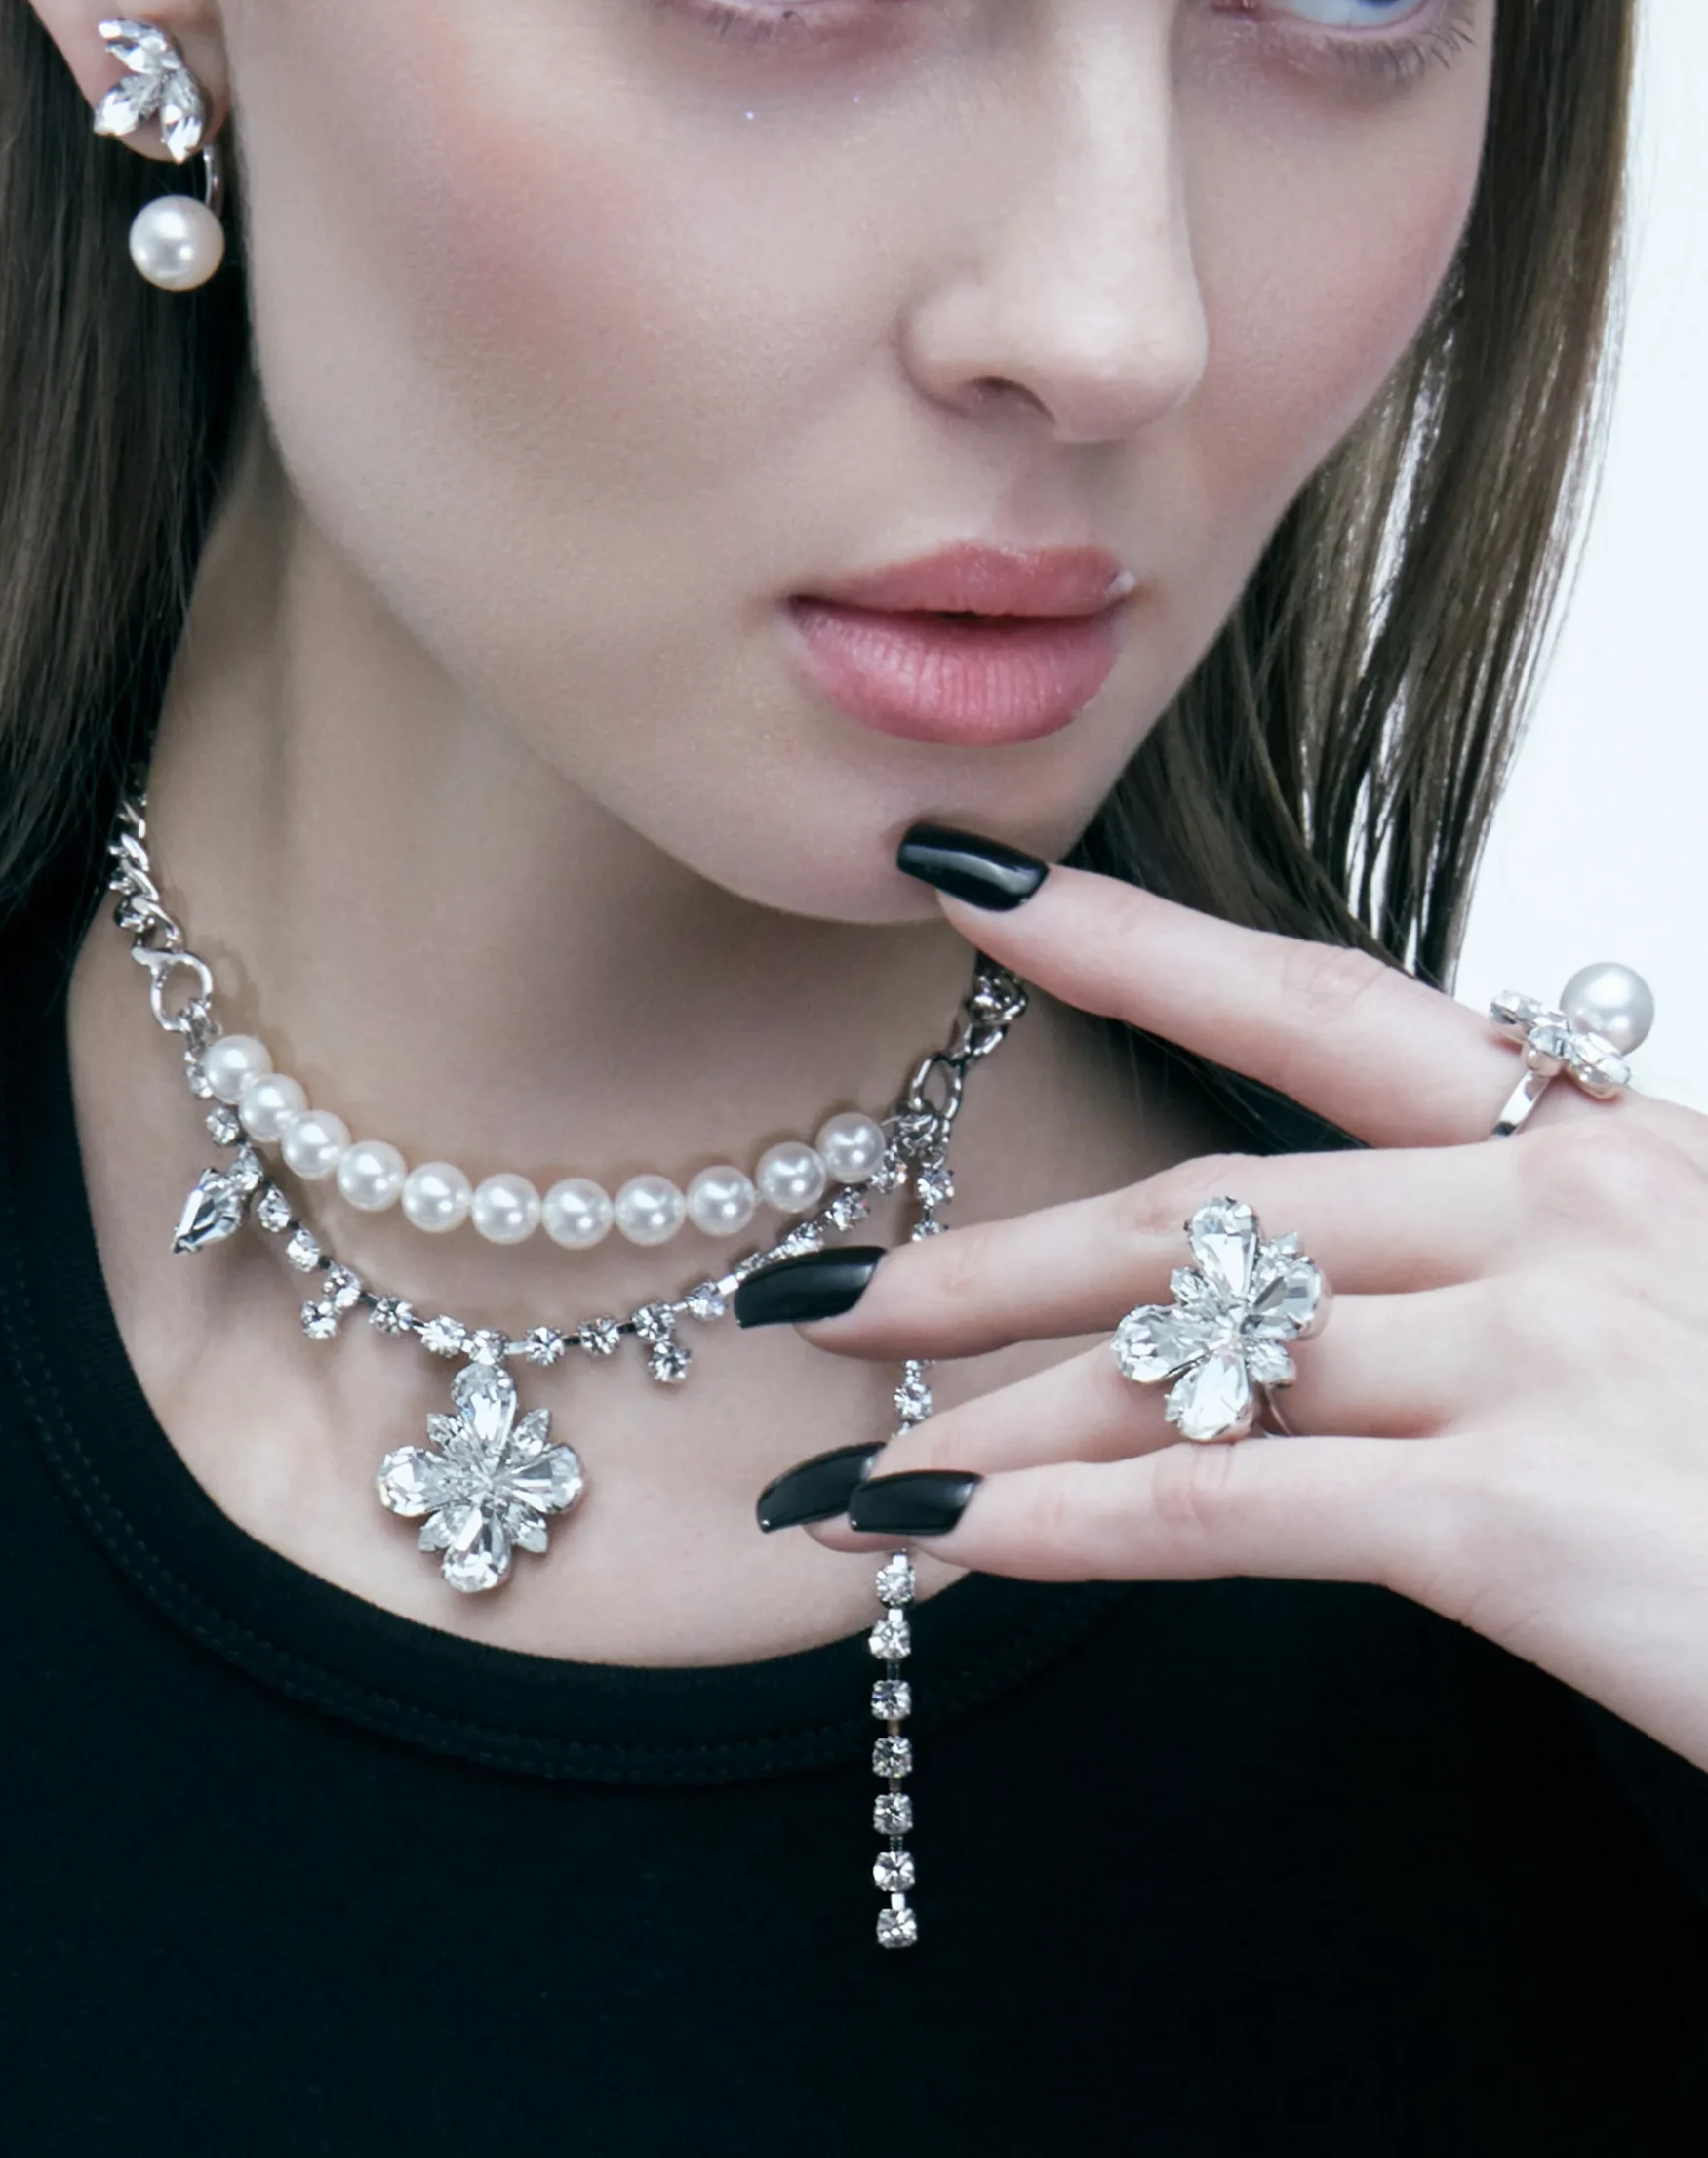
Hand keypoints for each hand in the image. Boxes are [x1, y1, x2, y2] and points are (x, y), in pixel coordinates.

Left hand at [794, 865, 1707, 1770]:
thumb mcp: (1692, 1298)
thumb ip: (1521, 1266)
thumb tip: (1330, 1295)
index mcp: (1600, 1143)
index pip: (1320, 1000)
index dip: (1129, 938)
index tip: (967, 893)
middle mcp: (1562, 1211)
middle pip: (1206, 1206)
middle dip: (993, 1253)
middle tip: (822, 1285)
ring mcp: (1543, 1353)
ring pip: (1194, 1353)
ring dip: (992, 1411)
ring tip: (847, 1461)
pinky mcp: (1524, 1519)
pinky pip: (1237, 1506)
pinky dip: (1072, 1525)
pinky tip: (950, 1549)